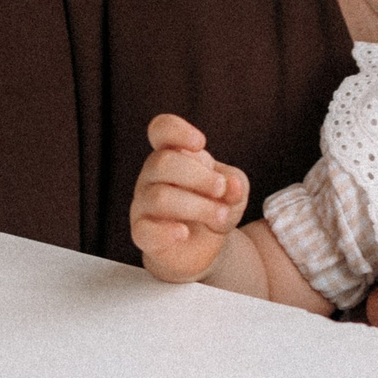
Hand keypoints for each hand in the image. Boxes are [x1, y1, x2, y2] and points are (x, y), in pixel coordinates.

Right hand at [129, 114, 251, 282]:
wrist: (204, 248)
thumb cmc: (213, 206)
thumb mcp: (233, 190)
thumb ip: (235, 182)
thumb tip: (231, 186)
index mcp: (172, 154)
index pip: (161, 130)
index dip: (177, 130)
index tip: (201, 143)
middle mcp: (152, 175)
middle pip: (163, 162)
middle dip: (200, 177)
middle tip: (221, 190)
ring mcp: (143, 204)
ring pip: (160, 197)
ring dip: (199, 206)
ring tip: (221, 216)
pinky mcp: (142, 233)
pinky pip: (145, 230)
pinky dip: (167, 232)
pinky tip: (184, 233)